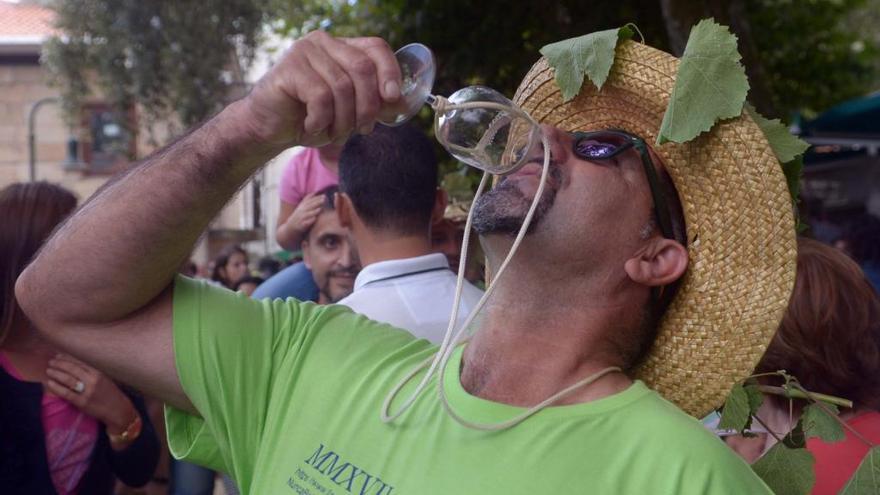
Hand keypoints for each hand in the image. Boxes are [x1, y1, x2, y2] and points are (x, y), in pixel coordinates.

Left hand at [46, 354, 138, 434]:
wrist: (118, 410)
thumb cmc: (111, 394)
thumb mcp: (104, 379)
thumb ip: (92, 373)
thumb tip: (76, 366)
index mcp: (98, 373)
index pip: (80, 363)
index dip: (68, 358)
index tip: (59, 356)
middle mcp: (93, 380)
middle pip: (73, 369)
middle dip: (60, 364)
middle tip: (51, 362)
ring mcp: (87, 391)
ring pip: (68, 379)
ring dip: (56, 373)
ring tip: (49, 370)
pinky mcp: (82, 402)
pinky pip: (67, 393)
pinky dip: (57, 387)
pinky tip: (50, 383)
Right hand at [240, 31, 400, 148]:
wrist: (269, 128)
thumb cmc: (311, 118)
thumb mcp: (351, 113)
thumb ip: (376, 104)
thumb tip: (404, 103)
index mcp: (342, 47)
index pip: (376, 47)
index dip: (390, 72)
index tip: (393, 98)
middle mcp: (324, 43)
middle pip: (363, 68)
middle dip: (368, 106)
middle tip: (363, 129)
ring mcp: (304, 52)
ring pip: (342, 87)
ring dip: (343, 120)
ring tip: (331, 133)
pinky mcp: (289, 68)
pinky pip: (320, 97)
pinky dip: (321, 120)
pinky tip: (311, 127)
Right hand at [285, 193, 324, 235]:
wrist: (289, 228)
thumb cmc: (298, 216)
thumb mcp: (302, 206)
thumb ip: (308, 199)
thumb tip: (315, 192)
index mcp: (302, 206)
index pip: (310, 201)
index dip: (317, 198)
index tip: (324, 195)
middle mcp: (301, 211)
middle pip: (310, 206)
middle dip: (317, 202)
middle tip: (324, 199)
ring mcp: (300, 219)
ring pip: (307, 214)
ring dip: (314, 211)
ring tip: (320, 209)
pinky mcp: (300, 226)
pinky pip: (305, 223)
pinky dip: (309, 221)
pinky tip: (314, 219)